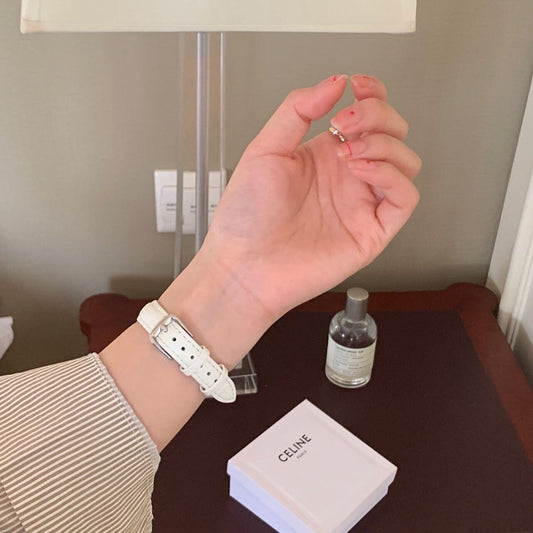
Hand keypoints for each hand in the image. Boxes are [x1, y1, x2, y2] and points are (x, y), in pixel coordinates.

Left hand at [202, 74, 420, 318]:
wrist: (243, 266)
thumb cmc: (246, 218)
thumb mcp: (265, 149)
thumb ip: (297, 110)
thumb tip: (333, 83)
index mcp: (324, 156)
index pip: (368, 116)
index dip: (373, 95)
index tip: (359, 85)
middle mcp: (347, 177)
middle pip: (393, 133)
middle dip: (378, 116)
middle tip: (346, 123)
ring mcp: (361, 203)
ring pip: (405, 162)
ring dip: (384, 145)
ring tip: (348, 151)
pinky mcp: (372, 231)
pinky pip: (405, 198)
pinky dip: (391, 176)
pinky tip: (361, 171)